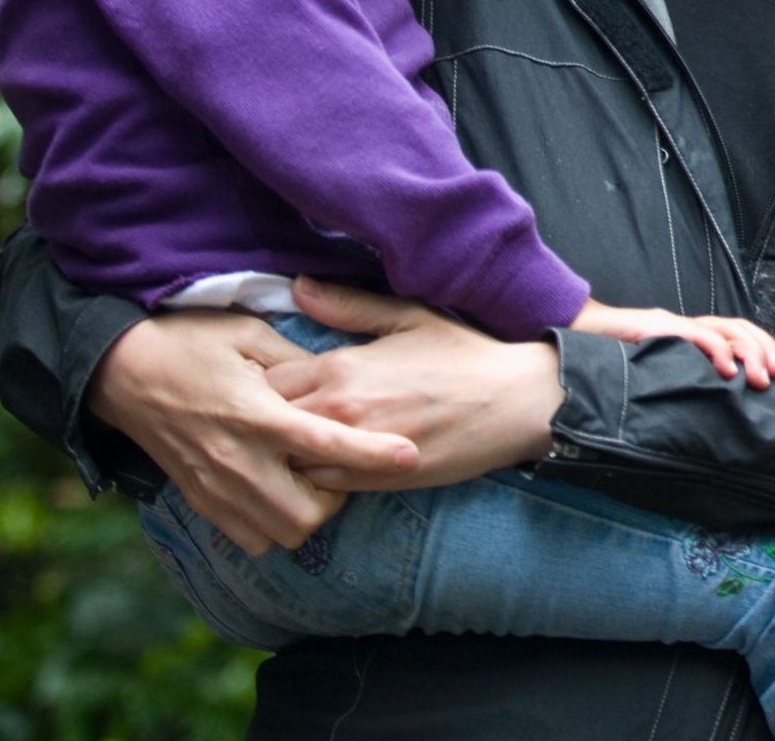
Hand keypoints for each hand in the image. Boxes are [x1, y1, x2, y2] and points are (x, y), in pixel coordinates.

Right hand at [86, 310, 420, 554]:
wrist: (120, 370)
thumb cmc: (190, 341)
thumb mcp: (251, 334)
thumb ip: (301, 359)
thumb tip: (342, 374)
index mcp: (256, 414)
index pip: (326, 444)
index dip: (372, 453)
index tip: (410, 455)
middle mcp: (236, 460)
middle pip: (308, 513)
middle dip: (338, 497)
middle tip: (344, 466)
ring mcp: (214, 486)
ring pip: (280, 534)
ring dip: (307, 514)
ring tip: (313, 480)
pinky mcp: (198, 499)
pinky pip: (248, 537)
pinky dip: (273, 524)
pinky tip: (281, 491)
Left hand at [266, 278, 565, 489]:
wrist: (516, 402)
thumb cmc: (465, 355)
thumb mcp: (409, 316)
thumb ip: (348, 305)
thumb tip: (298, 286)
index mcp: (340, 368)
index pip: (264, 382)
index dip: (258, 385)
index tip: (264, 384)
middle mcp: (339, 412)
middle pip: (266, 426)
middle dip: (261, 422)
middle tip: (266, 418)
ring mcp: (356, 449)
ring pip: (288, 462)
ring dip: (285, 454)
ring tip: (289, 445)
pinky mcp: (377, 479)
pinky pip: (321, 487)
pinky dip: (314, 477)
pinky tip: (325, 464)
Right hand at [571, 300, 774, 387]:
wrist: (576, 335)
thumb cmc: (613, 360)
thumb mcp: (656, 372)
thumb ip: (682, 377)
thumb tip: (709, 399)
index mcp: (689, 335)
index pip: (736, 333)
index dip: (763, 344)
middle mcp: (686, 326)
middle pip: (738, 329)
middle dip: (765, 349)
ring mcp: (673, 325)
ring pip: (724, 330)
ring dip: (748, 352)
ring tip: (761, 378)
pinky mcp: (657, 329)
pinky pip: (693, 337)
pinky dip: (715, 352)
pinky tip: (727, 370)